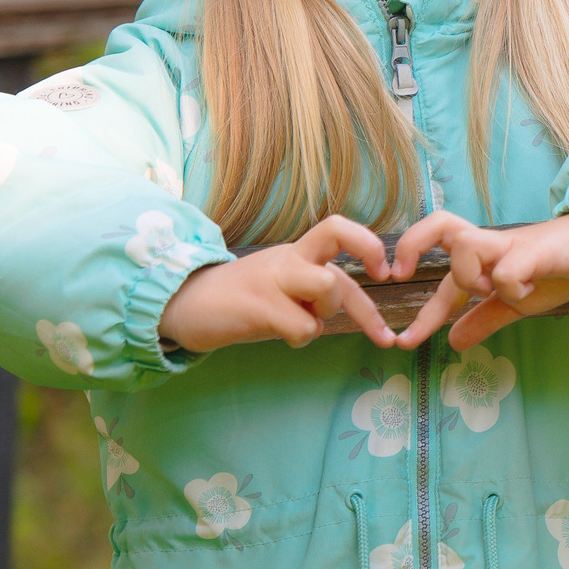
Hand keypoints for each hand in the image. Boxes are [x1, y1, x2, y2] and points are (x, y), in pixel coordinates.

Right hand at [160, 215, 396, 353]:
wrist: (183, 304)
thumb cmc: (242, 300)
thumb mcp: (283, 285)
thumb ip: (318, 289)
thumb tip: (361, 310)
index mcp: (296, 252)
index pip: (338, 230)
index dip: (368, 246)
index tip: (385, 272)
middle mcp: (288, 260)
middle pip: (338, 246)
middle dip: (366, 291)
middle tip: (382, 319)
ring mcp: (273, 281)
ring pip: (328, 288)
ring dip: (325, 314)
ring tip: (301, 322)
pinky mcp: (258, 306)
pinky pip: (303, 328)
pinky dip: (301, 338)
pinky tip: (281, 335)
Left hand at [390, 206, 568, 351]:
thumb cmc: (561, 269)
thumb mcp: (519, 303)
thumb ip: (486, 318)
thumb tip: (453, 342)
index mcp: (486, 259)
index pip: (442, 280)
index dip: (423, 316)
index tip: (405, 343)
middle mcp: (493, 244)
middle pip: (439, 225)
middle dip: (411, 246)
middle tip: (400, 274)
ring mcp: (514, 244)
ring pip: (465, 245)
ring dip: (469, 276)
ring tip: (494, 292)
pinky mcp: (539, 249)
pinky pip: (507, 269)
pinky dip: (509, 287)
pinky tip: (526, 292)